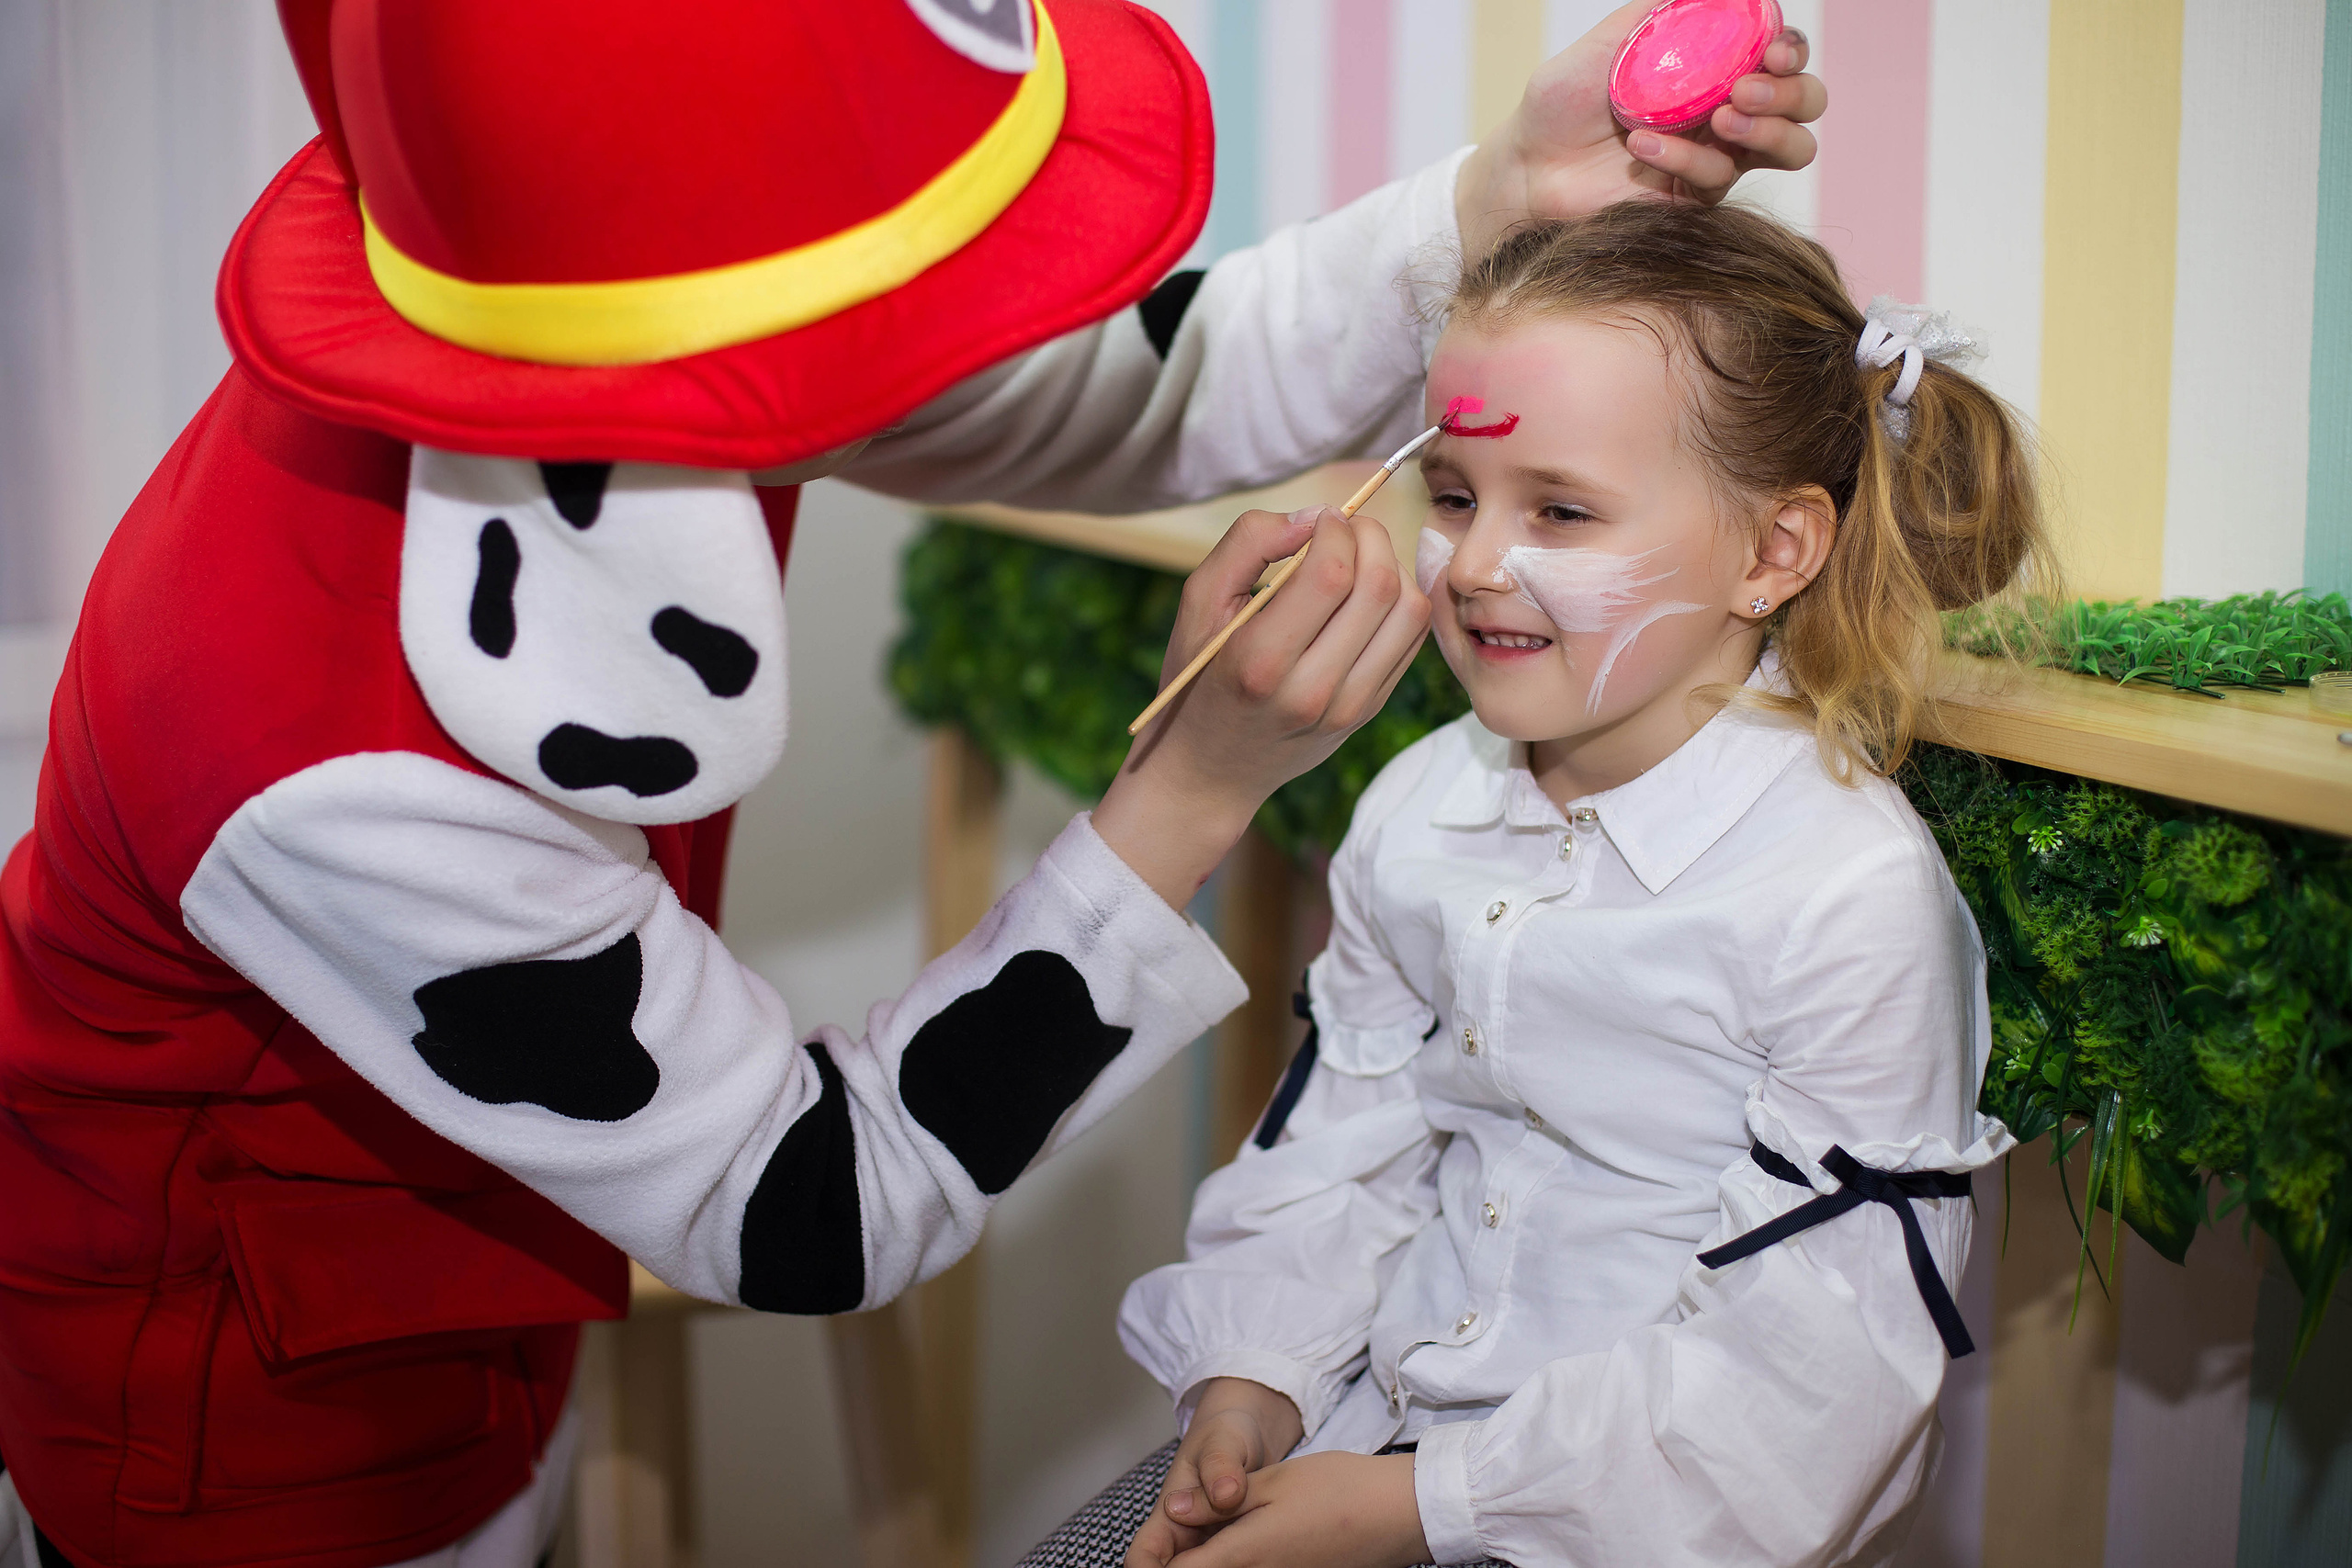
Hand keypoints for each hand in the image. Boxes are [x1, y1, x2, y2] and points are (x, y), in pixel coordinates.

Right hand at [1094, 508, 1427, 910]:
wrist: (1212, 768)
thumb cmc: (1200, 674)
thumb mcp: (1198, 603)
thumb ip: (1247, 544)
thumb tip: (1314, 516)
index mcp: (1259, 660)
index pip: (1331, 572)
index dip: (1334, 528)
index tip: (1317, 522)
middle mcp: (1311, 690)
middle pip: (1378, 586)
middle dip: (1369, 537)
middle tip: (1343, 531)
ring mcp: (1348, 706)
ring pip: (1408, 611)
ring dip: (1391, 567)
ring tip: (1356, 562)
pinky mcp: (1370, 711)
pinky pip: (1411, 639)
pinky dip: (1399, 601)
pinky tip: (1365, 597)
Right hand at [1126, 1378, 1306, 1567]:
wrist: (1247, 1433)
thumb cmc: (1226, 1433)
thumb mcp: (1223, 1440)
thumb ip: (1221, 1465)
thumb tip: (1225, 1495)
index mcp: (1170, 1513)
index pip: (1143, 1556)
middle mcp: (1185, 1535)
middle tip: (1232, 1563)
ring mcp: (1210, 1543)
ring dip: (1220, 1567)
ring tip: (1249, 1559)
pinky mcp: (1233, 1545)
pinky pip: (1230, 1564)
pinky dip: (1242, 1563)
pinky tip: (1262, 1558)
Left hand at [1136, 1452, 1428, 1567]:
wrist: (1402, 1514)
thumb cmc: (1341, 1490)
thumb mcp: (1273, 1481)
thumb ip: (1218, 1499)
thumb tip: (1173, 1512)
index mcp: (1245, 1555)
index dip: (1150, 1565)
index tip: (1143, 1554)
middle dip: (1178, 1564)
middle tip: (1175, 1537)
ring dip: (1208, 1562)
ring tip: (1203, 1533)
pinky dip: (1235, 1563)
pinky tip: (1239, 1539)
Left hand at [1456, 0, 1825, 253]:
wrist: (1526, 166)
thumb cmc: (1561, 102)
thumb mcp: (1609, 40)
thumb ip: (1660, 11)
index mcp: (1717, 68)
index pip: (1782, 54)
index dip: (1791, 49)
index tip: (1771, 49)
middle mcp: (1728, 111)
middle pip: (1806, 103)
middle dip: (1792, 93)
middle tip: (1747, 89)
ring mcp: (1715, 156)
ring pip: (1790, 148)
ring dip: (1769, 129)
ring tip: (1723, 117)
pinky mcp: (1693, 199)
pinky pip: (1717, 179)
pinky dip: (1685, 158)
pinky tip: (1644, 144)